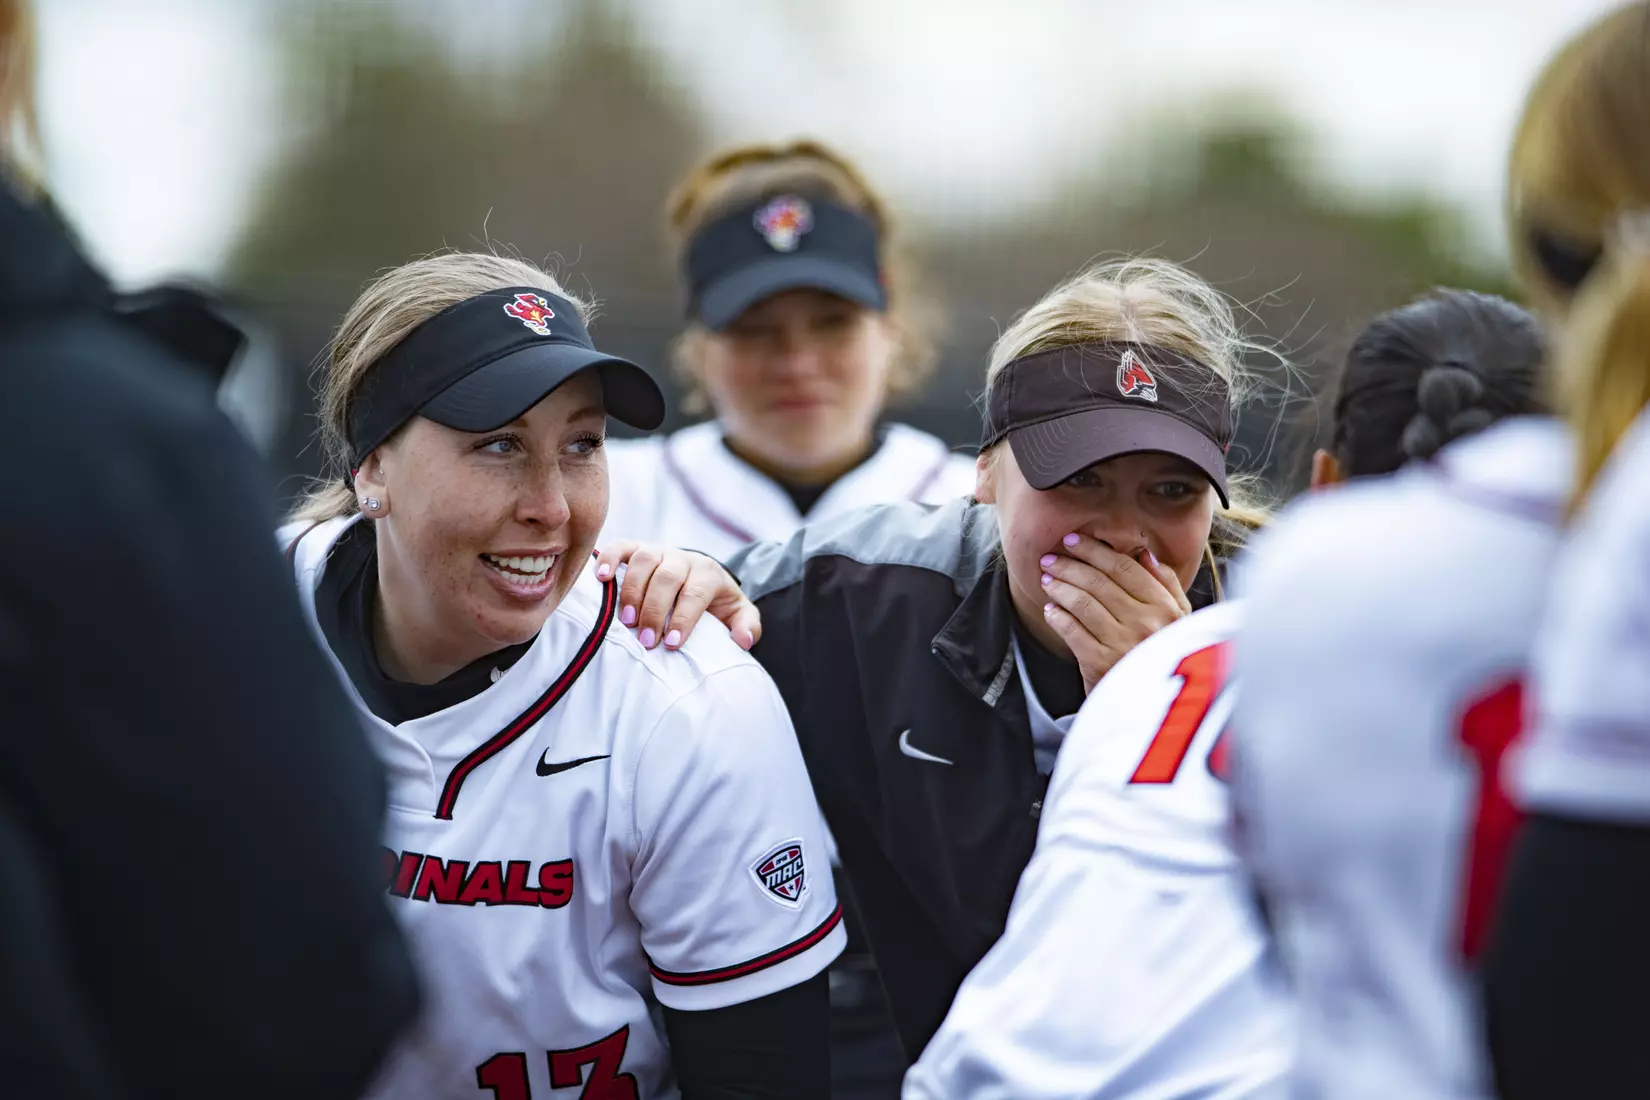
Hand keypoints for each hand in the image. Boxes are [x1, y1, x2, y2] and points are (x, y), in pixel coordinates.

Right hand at [593, 541, 760, 650]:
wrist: (701, 575)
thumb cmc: (716, 601)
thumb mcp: (738, 613)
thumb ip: (747, 625)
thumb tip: (744, 640)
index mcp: (709, 573)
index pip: (695, 593)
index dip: (683, 618)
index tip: (671, 644)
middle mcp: (683, 558)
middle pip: (667, 578)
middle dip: (655, 611)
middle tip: (646, 640)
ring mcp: (659, 550)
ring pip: (644, 561)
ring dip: (631, 591)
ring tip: (625, 620)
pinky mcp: (638, 547)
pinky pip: (622, 546)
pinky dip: (608, 557)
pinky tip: (600, 577)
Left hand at [1037, 533, 1191, 693]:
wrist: (1151, 710)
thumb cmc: (1163, 658)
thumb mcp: (1179, 623)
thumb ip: (1166, 586)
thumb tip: (1144, 554)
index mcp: (1166, 609)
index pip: (1125, 569)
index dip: (1096, 551)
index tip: (1074, 540)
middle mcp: (1147, 623)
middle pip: (1100, 582)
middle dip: (1070, 565)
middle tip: (1050, 557)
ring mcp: (1122, 644)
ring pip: (1083, 603)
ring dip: (1060, 587)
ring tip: (1047, 579)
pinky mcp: (1100, 665)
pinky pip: (1071, 631)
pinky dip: (1058, 617)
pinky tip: (1050, 610)